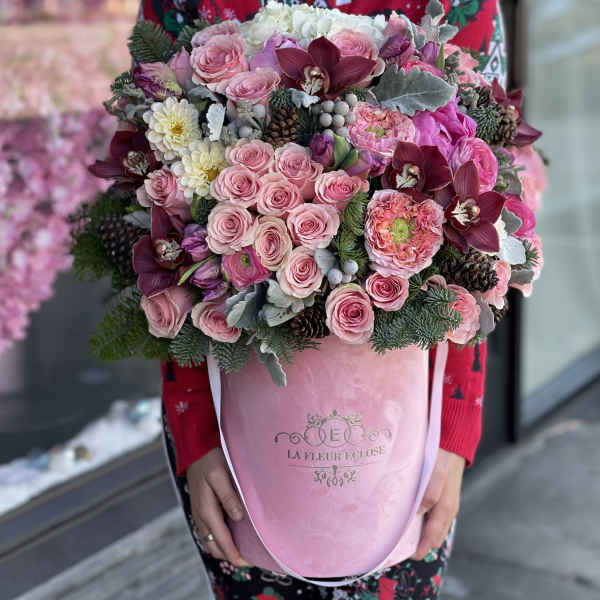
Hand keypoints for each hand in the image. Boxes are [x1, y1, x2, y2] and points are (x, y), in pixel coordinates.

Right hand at [186, 447, 251, 566]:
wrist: (195, 450)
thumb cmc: (210, 460)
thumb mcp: (221, 474)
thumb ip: (229, 496)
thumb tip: (238, 517)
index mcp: (206, 510)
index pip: (221, 540)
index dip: (234, 554)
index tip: (247, 562)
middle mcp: (200, 517)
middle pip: (214, 547)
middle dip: (230, 556)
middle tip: (249, 559)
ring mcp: (198, 515)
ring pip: (209, 542)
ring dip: (223, 550)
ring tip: (242, 550)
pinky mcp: (199, 510)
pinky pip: (207, 533)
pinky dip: (218, 540)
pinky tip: (230, 536)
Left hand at [411, 449, 465, 559]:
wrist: (454, 442)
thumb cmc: (443, 456)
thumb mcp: (436, 473)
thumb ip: (429, 494)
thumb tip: (417, 514)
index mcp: (446, 508)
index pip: (431, 538)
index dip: (418, 548)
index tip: (401, 553)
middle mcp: (448, 509)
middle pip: (433, 537)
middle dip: (418, 544)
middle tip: (399, 547)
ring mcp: (448, 503)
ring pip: (435, 528)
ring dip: (421, 534)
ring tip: (403, 535)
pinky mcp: (445, 495)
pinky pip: (435, 517)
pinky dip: (425, 523)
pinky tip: (412, 517)